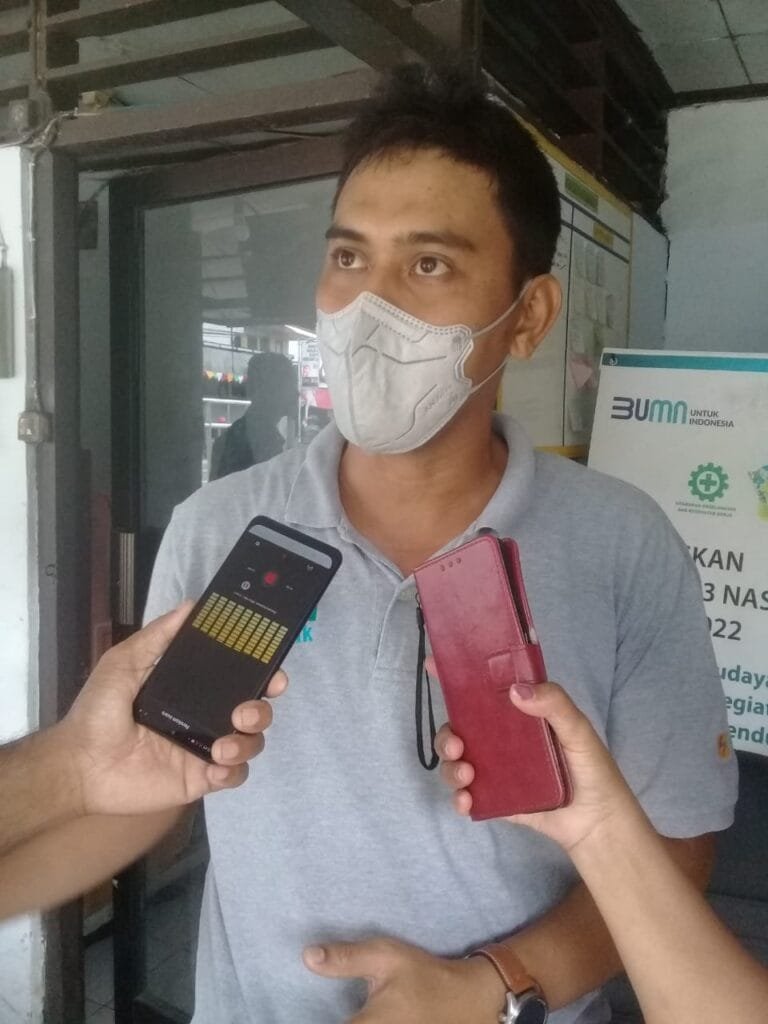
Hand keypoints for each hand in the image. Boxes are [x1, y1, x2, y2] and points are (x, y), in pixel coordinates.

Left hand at [58, 603, 287, 816]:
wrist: (79, 764)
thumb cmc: (98, 711)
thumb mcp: (123, 663)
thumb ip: (158, 636)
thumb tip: (191, 605)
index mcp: (192, 689)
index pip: (237, 678)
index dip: (261, 673)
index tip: (272, 671)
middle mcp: (204, 716)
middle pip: (254, 710)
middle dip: (262, 708)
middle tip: (246, 710)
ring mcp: (204, 749)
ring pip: (250, 743)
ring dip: (247, 741)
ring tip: (222, 745)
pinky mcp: (199, 778)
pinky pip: (233, 775)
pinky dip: (234, 770)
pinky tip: (217, 765)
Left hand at [303, 937, 503, 1022]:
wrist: (471, 1000)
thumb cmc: (426, 976)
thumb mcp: (386, 957)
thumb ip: (346, 958)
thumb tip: (306, 956)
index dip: (309, 1021)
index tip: (296, 1015)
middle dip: (330, 1022)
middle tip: (340, 1009)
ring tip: (357, 1012)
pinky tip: (368, 1018)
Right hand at [437, 678, 636, 851]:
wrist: (599, 823)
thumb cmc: (592, 768)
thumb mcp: (578, 729)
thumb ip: (554, 704)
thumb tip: (515, 691)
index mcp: (517, 716)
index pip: (481, 692)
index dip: (455, 677)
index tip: (432, 663)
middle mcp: (500, 740)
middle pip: (458, 730)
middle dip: (446, 735)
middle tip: (458, 745)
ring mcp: (496, 771)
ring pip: (456, 763)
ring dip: (449, 767)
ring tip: (466, 777)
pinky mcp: (496, 799)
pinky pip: (467, 796)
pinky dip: (459, 798)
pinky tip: (467, 802)